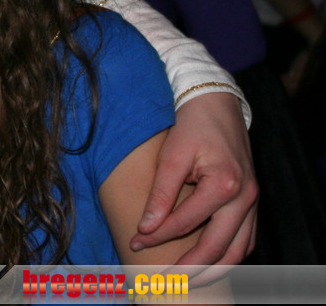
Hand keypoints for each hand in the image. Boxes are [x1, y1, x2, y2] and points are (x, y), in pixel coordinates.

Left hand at [130, 92, 256, 279]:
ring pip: (238, 250)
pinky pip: (246, 239)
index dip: (157, 236)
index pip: (185, 223)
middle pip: (218, 247)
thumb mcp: (171, 156)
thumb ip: (161, 194)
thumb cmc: (192, 127)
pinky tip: (210, 263)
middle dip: (190, 268)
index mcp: (225, 185)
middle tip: (164, 279)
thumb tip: (146, 228)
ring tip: (187, 281)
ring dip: (214, 269)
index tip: (134, 242)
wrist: (218, 106)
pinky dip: (230, 255)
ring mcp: (253, 202)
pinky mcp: (252, 202)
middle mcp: (245, 198)